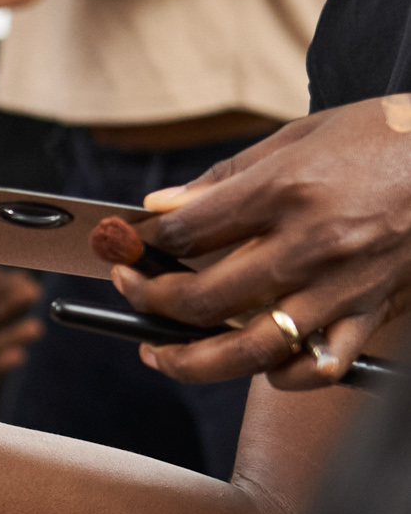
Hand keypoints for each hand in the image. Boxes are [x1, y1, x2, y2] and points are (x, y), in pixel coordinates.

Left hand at [104, 97, 410, 388]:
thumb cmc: (382, 138)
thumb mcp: (300, 136)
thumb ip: (226, 177)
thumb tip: (162, 207)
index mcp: (286, 190)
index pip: (187, 235)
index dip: (145, 244)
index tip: (130, 245)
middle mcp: (309, 245)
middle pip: (203, 299)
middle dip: (148, 302)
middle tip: (130, 292)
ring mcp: (340, 287)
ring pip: (248, 349)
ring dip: (191, 362)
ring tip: (159, 355)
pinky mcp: (370, 314)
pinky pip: (318, 368)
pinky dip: (282, 377)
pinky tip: (258, 367)